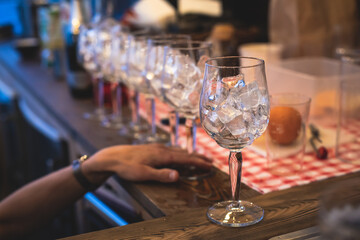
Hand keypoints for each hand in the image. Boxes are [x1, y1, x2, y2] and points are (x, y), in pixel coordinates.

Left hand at [82, 144, 212, 182]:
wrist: (112, 157)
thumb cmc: (127, 167)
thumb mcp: (143, 173)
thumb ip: (161, 175)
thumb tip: (178, 176)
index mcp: (162, 155)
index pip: (185, 159)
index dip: (198, 162)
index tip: (210, 165)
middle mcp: (162, 149)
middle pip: (183, 153)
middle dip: (197, 158)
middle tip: (210, 161)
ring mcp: (156, 148)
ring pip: (177, 151)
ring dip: (189, 155)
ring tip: (197, 158)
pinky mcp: (151, 149)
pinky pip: (170, 150)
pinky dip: (179, 153)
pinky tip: (176, 154)